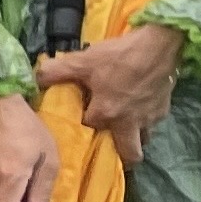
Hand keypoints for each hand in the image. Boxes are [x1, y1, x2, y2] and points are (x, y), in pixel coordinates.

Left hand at [37, 23, 185, 166]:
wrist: (160, 45)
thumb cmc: (118, 56)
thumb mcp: (81, 61)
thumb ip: (55, 72)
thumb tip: (35, 79)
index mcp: (107, 115)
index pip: (90, 129)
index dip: (81, 123)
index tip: (78, 117)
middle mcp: (131, 123)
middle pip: (130, 154)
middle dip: (120, 155)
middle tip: (108, 145)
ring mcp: (151, 118)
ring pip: (143, 139)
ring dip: (133, 136)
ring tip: (122, 125)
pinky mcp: (165, 109)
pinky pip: (153, 122)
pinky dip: (145, 120)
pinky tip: (137, 106)